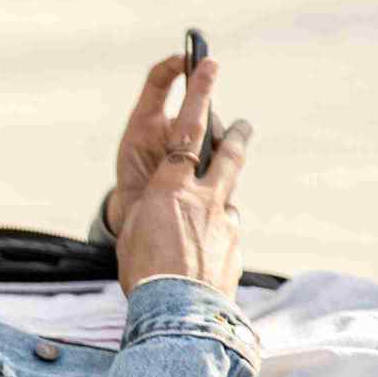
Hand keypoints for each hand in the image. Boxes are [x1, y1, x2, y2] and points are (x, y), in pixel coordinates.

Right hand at [115, 59, 252, 296]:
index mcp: (170, 190)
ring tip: (231, 184)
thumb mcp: (133, 237)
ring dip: (232, 181)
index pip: (187, 132)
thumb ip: (148, 218)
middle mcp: (205, 198)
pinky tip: (211, 248)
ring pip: (232, 192)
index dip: (200, 96)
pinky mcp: (235, 247)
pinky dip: (221, 231)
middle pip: (228, 155)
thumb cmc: (142, 274)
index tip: (209, 65)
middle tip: (244, 123)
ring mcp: (225, 222)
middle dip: (236, 134)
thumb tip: (161, 216)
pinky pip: (228, 230)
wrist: (178, 310)